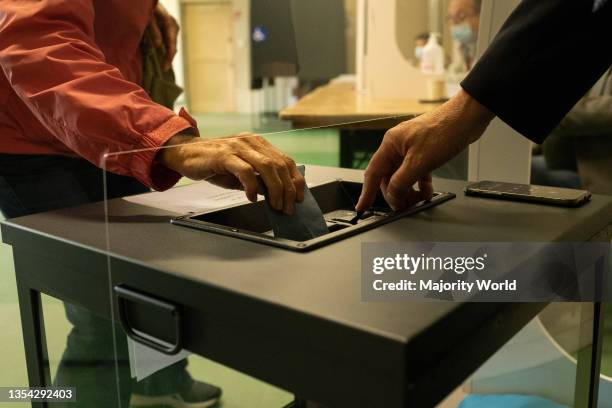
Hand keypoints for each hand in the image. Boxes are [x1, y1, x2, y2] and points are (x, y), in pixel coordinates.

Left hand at [148, 3, 179, 70]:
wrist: (148, 2)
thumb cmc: (146, 7)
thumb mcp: (147, 18)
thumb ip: (154, 31)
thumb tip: (159, 46)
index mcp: (170, 23)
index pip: (171, 44)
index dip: (169, 57)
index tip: (165, 67)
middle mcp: (174, 25)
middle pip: (173, 45)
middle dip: (169, 57)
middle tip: (164, 68)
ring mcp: (173, 26)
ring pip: (172, 43)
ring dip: (168, 53)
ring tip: (163, 63)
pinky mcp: (169, 27)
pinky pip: (170, 40)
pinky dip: (166, 48)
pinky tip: (162, 54)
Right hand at [159, 133, 305, 213]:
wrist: (185, 154)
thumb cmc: (213, 163)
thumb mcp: (241, 172)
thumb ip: (258, 180)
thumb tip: (276, 194)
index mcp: (258, 144)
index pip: (285, 160)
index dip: (295, 179)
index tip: (299, 197)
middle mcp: (250, 142)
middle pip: (279, 165)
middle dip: (287, 189)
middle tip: (288, 207)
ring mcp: (238, 147)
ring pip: (267, 167)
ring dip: (275, 189)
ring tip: (275, 205)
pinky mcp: (224, 155)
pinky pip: (245, 171)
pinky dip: (252, 186)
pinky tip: (252, 198)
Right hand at [356, 89, 494, 211]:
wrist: (469, 117)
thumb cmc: (445, 130)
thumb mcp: (419, 163)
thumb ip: (402, 182)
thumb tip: (392, 196)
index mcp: (390, 144)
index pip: (373, 173)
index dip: (366, 192)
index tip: (363, 207)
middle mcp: (398, 145)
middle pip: (388, 177)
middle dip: (395, 193)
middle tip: (403, 207)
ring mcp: (411, 148)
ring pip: (403, 175)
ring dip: (408, 190)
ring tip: (417, 200)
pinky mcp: (424, 151)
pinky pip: (416, 172)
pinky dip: (420, 183)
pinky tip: (426, 191)